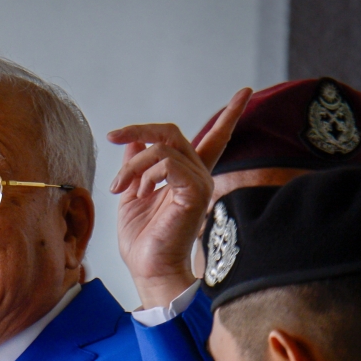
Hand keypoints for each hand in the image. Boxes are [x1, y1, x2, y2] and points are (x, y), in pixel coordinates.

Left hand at [107, 88, 249, 308]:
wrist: (149, 268)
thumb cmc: (142, 240)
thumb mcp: (132, 193)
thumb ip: (136, 165)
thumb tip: (133, 141)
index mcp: (187, 176)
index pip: (214, 139)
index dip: (231, 114)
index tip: (246, 92)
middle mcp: (199, 175)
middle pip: (171, 132)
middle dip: (139, 129)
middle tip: (114, 136)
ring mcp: (200, 182)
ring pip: (163, 147)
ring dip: (134, 165)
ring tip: (121, 188)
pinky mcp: (195, 191)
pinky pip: (168, 163)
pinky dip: (146, 174)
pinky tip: (139, 193)